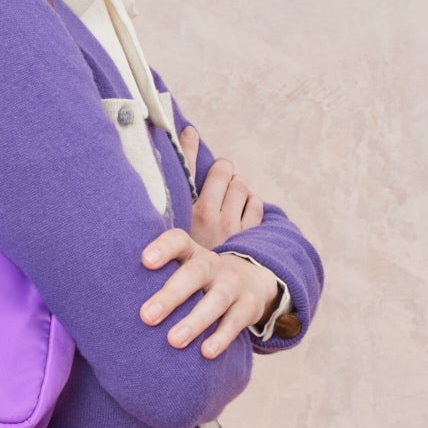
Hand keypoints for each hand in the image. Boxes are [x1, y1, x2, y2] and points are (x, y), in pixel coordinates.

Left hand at [138, 228, 280, 358]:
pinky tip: (205, 352)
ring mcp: (232, 285)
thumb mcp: (181, 268)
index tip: (144, 260)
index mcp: (190, 253)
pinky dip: (221, 337)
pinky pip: (235, 322)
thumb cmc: (197, 280)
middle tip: (146, 316)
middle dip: (171, 295)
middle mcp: (211, 265)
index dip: (162, 248)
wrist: (250, 280)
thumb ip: (151, 277)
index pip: (177, 241)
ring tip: (174, 341)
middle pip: (194, 274)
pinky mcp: (247, 307)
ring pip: (216, 300)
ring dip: (195, 321)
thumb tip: (100, 297)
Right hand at [177, 124, 264, 249]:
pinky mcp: (249, 236)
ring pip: (242, 185)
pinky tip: (241, 210)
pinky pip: (256, 204)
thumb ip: (173, 201)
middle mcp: (208, 216)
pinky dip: (250, 203)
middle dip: (221, 171)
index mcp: (185, 212)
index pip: (188, 166)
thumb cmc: (182, 259)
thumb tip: (172, 160)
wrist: (202, 295)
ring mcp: (231, 225)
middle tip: (218, 180)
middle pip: (223, 170)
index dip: (189, 144)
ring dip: (237, 187)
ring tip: (229, 197)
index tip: (189, 131)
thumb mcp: (172, 230)